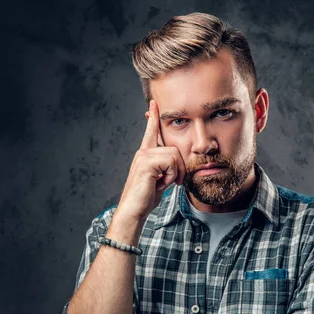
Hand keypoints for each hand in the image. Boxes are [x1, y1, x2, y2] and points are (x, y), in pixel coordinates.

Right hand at [115, 99, 185, 221]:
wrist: (134, 210)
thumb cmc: (146, 198)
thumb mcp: (160, 180)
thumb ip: (167, 169)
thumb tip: (178, 164)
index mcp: (145, 154)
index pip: (151, 132)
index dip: (153, 117)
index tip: (154, 102)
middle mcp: (143, 152)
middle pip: (174, 149)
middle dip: (179, 168)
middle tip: (172, 182)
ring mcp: (143, 156)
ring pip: (174, 155)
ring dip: (175, 173)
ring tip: (164, 183)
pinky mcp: (146, 162)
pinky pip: (171, 163)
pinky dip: (171, 176)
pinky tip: (161, 183)